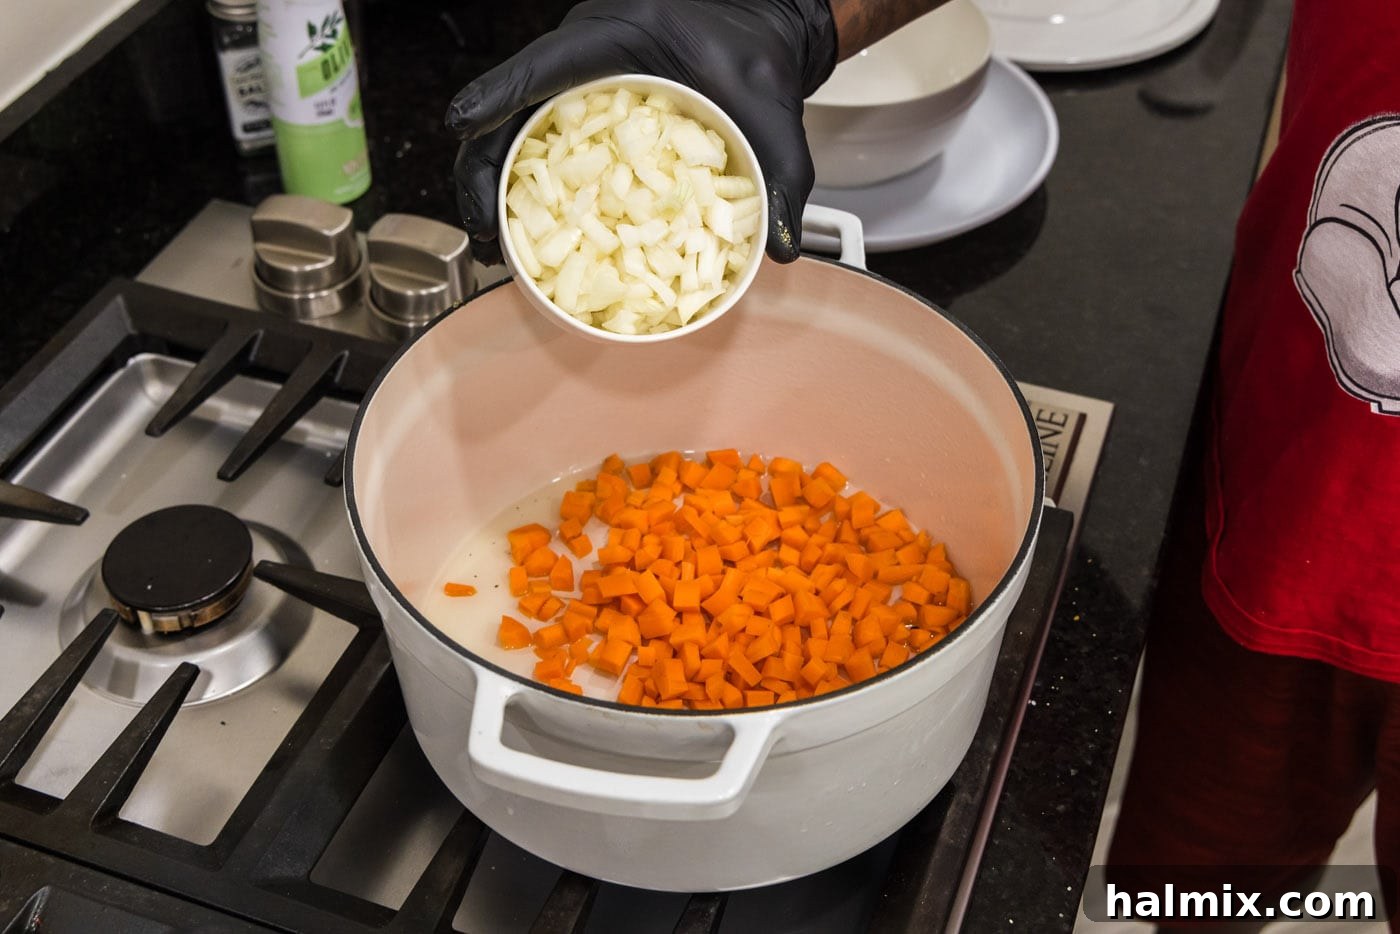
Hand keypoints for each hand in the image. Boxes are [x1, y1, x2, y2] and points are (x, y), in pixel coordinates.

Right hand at [445, 0, 837, 265]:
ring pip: (514, 126)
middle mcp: (586, 53)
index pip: (546, 63)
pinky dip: (522, 180)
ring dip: (494, 182)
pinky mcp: (582, 102)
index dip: (499, 94)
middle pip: (510, 108)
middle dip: (484, 169)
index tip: (463, 125)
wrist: (763, 24)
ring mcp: (578, 78)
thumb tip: (780, 248)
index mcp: (621, 35)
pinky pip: (537, 137)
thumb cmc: (758, 52)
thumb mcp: (773, 108)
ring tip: (495, 245)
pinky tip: (522, 228)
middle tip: (484, 234)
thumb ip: (784, 172)